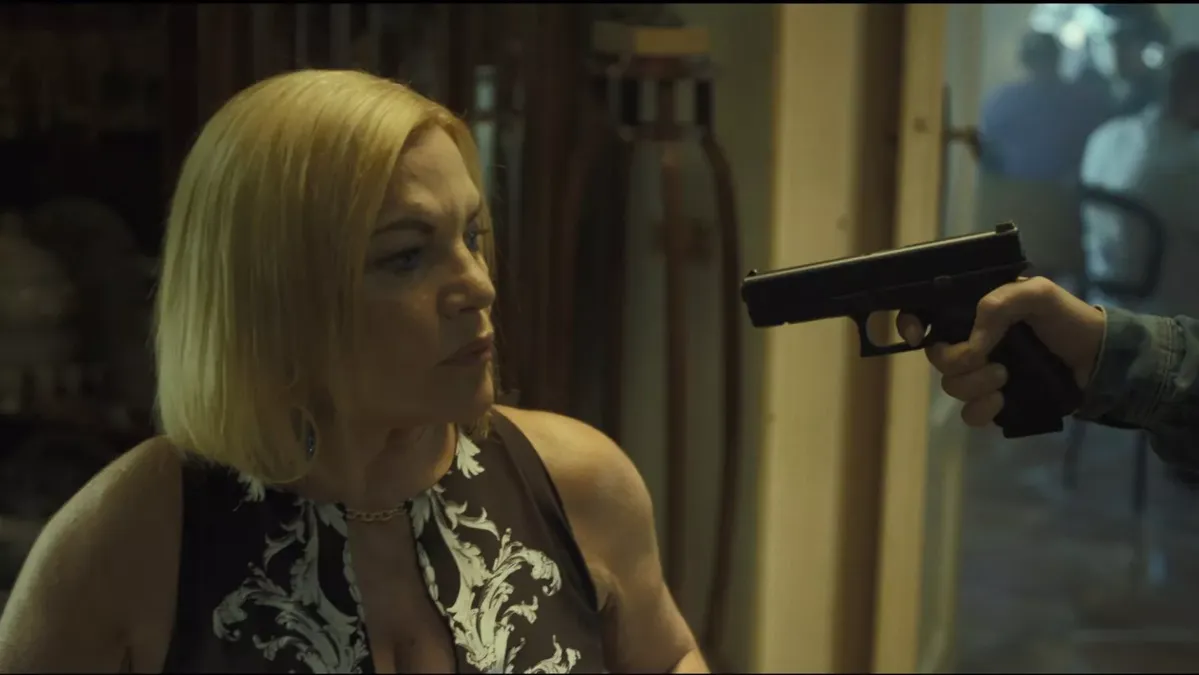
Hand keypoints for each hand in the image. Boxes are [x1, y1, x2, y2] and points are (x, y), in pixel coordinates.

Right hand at [895, 277, 1105, 427]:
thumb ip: (999, 304)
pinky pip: (968, 414)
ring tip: (1006, 377)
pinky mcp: (995, 403)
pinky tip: (1003, 400)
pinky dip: (981, 410)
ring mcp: (981, 374)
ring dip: (974, 384)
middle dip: (956, 360)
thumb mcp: (1038, 294)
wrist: (1100, 362)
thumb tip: (970, 341)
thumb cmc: (1069, 320)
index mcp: (974, 312)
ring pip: (950, 386)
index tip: (918, 335)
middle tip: (988, 358)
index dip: (910, 324)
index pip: (926, 314)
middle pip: (935, 356)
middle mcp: (972, 342)